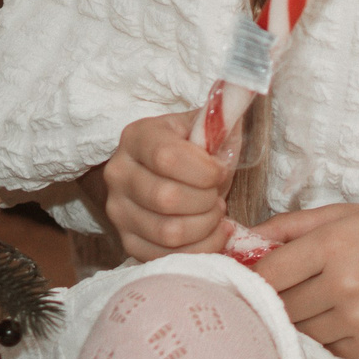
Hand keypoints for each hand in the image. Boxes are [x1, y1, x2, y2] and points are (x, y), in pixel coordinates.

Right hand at [94, 112, 231, 260]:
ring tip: (216, 212)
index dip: (204, 170)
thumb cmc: (191, 151)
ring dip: (206, 226)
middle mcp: (118, 173)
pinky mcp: (127, 241)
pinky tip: (213, 232)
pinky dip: (201, 249)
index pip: (167, 158)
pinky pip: (167, 257)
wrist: (163, 174)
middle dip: (207, 200)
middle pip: (167, 199)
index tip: (220, 170)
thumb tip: (240, 101)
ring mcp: (118, 211)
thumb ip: (220, 120)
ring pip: (169, 233)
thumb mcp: (204, 129)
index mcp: (136, 137)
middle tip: (218, 193)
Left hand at [251, 204, 358, 358]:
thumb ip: (289, 226)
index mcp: (333, 245)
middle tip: (286, 284)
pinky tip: (340, 313)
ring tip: (318, 296)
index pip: (268, 272)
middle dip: (275, 296)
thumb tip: (241, 240)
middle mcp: (345, 285)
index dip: (250, 275)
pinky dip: (325, 334)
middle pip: (280, 305)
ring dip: (299, 317)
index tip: (246, 274)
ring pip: (300, 330)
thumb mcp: (344, 213)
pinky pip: (326, 348)